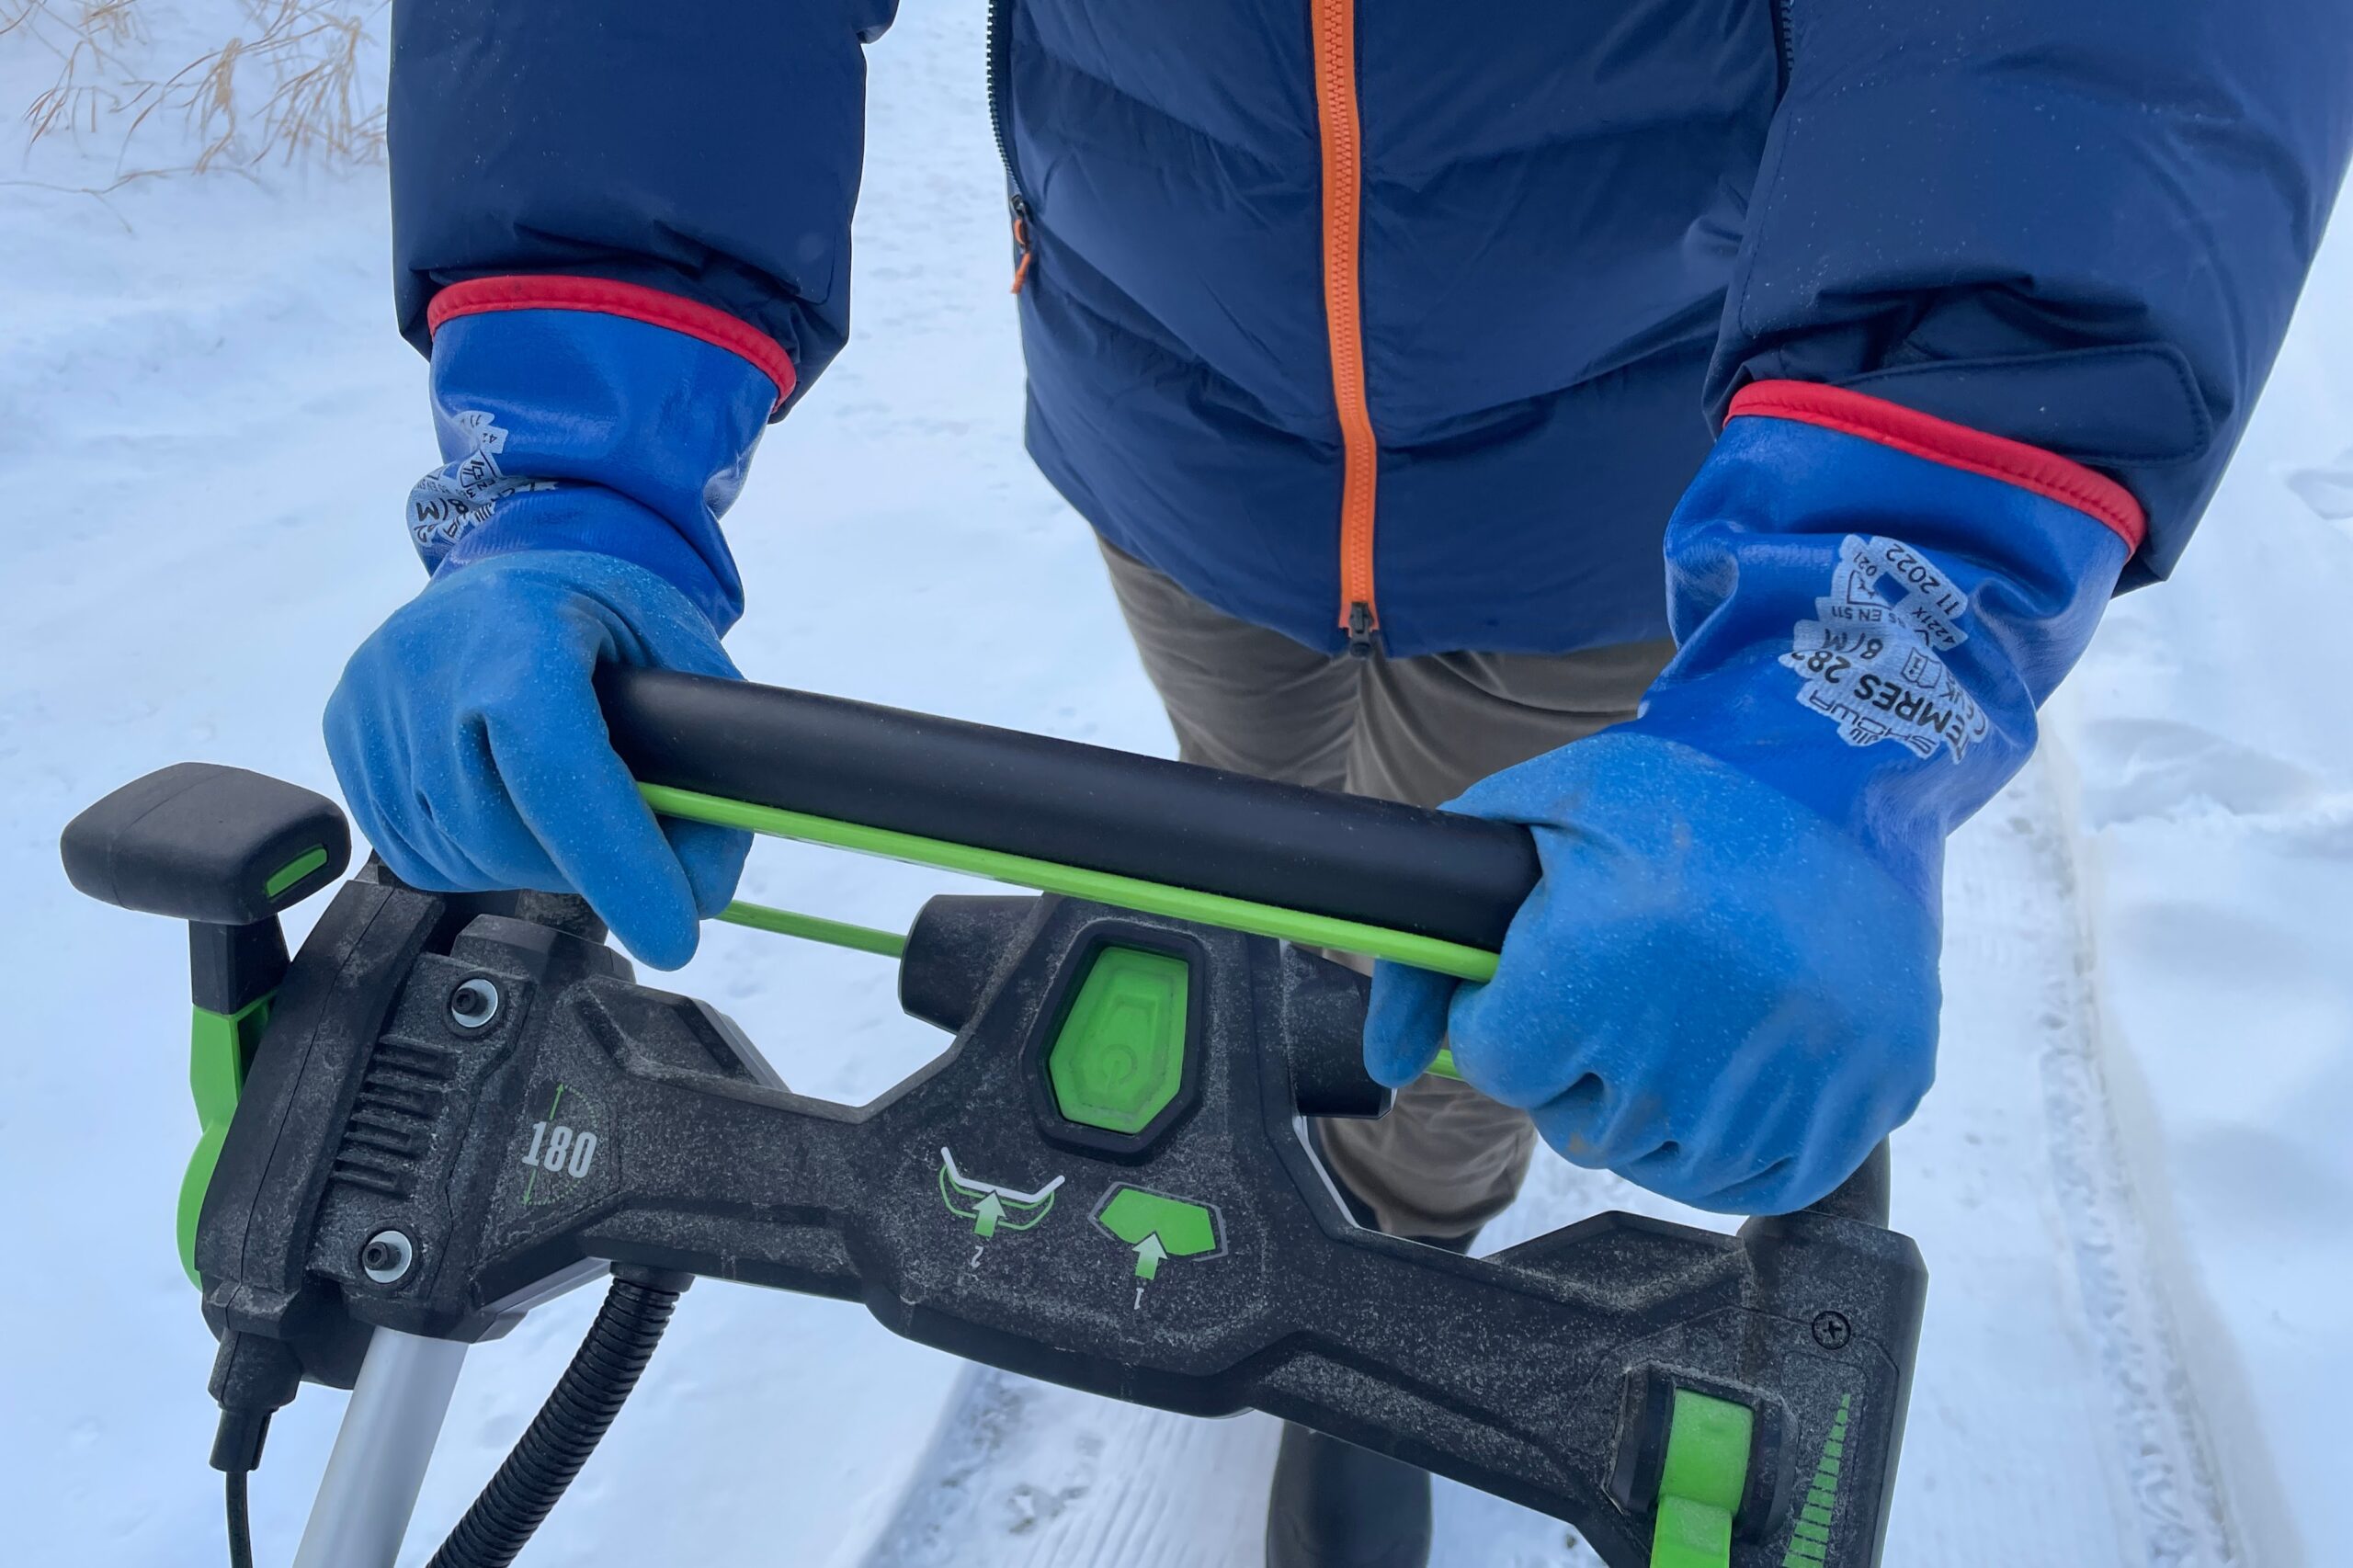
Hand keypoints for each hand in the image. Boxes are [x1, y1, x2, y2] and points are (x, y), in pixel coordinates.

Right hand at [324, 551, 749, 968]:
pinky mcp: (344, 734)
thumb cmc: (604, 613)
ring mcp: (372, 700)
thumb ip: (710, 767)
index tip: (673, 934)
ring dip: (529, 865)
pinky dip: (476, 857)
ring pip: (457, 856)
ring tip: (565, 811)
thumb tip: (703, 890)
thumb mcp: (682, 657)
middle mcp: (425, 661)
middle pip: (504, 831)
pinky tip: (510, 806)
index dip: (615, 860)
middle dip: (582, 867)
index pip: (557, 767)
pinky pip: (412, 852)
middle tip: (627, 849)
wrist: (512, 567)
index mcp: (518, 628)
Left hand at [1364, 731, 1935, 1213]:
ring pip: (1656, 1161)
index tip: (1544, 973)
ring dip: (1648, 1102)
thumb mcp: (1546, 807)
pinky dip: (1729, 1141)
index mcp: (1594, 962)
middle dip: (1577, 1056)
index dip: (1507, 1012)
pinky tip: (1735, 1061)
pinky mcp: (1863, 1104)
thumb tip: (1389, 1058)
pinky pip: (1752, 1183)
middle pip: (1573, 1120)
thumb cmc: (1688, 793)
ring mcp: (1781, 1086)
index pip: (1497, 1061)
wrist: (1848, 771)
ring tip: (1682, 1010)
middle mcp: (1684, 1043)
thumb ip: (1441, 927)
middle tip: (1625, 980)